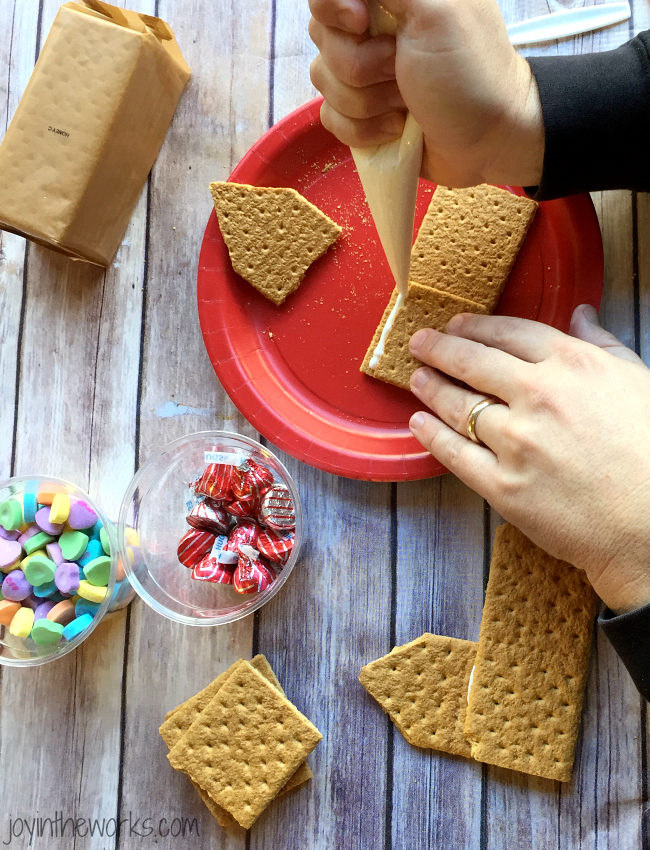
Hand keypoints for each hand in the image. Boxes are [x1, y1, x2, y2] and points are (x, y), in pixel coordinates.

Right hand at [308, 0, 543, 186]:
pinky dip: (364, 131)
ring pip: (324, 83)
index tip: (360, 24)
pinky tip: (396, 128)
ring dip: (367, 103)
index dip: (333, 9)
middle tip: (401, 71)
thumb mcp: (436, 12)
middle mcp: (372, 30)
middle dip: (360, 66)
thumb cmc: (470, 74)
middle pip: (322, 39)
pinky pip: (332, 119)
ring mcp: (365, 75)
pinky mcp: (362, 114)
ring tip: (406, 104)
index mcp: (391, 1)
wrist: (488, 140)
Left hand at [408, 305, 649, 614]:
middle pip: (473, 362)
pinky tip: (418, 423)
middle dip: (440, 348)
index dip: (476, 327)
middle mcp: (538, 397)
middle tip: (420, 343)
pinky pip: (455, 455)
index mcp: (573, 365)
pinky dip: (431, 436)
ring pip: (459, 406)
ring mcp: (517, 442)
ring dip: (431, 388)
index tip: (457, 324)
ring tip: (417, 378)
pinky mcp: (503, 486)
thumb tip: (580, 314)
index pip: (510, 333)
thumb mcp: (640, 381)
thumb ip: (604, 344)